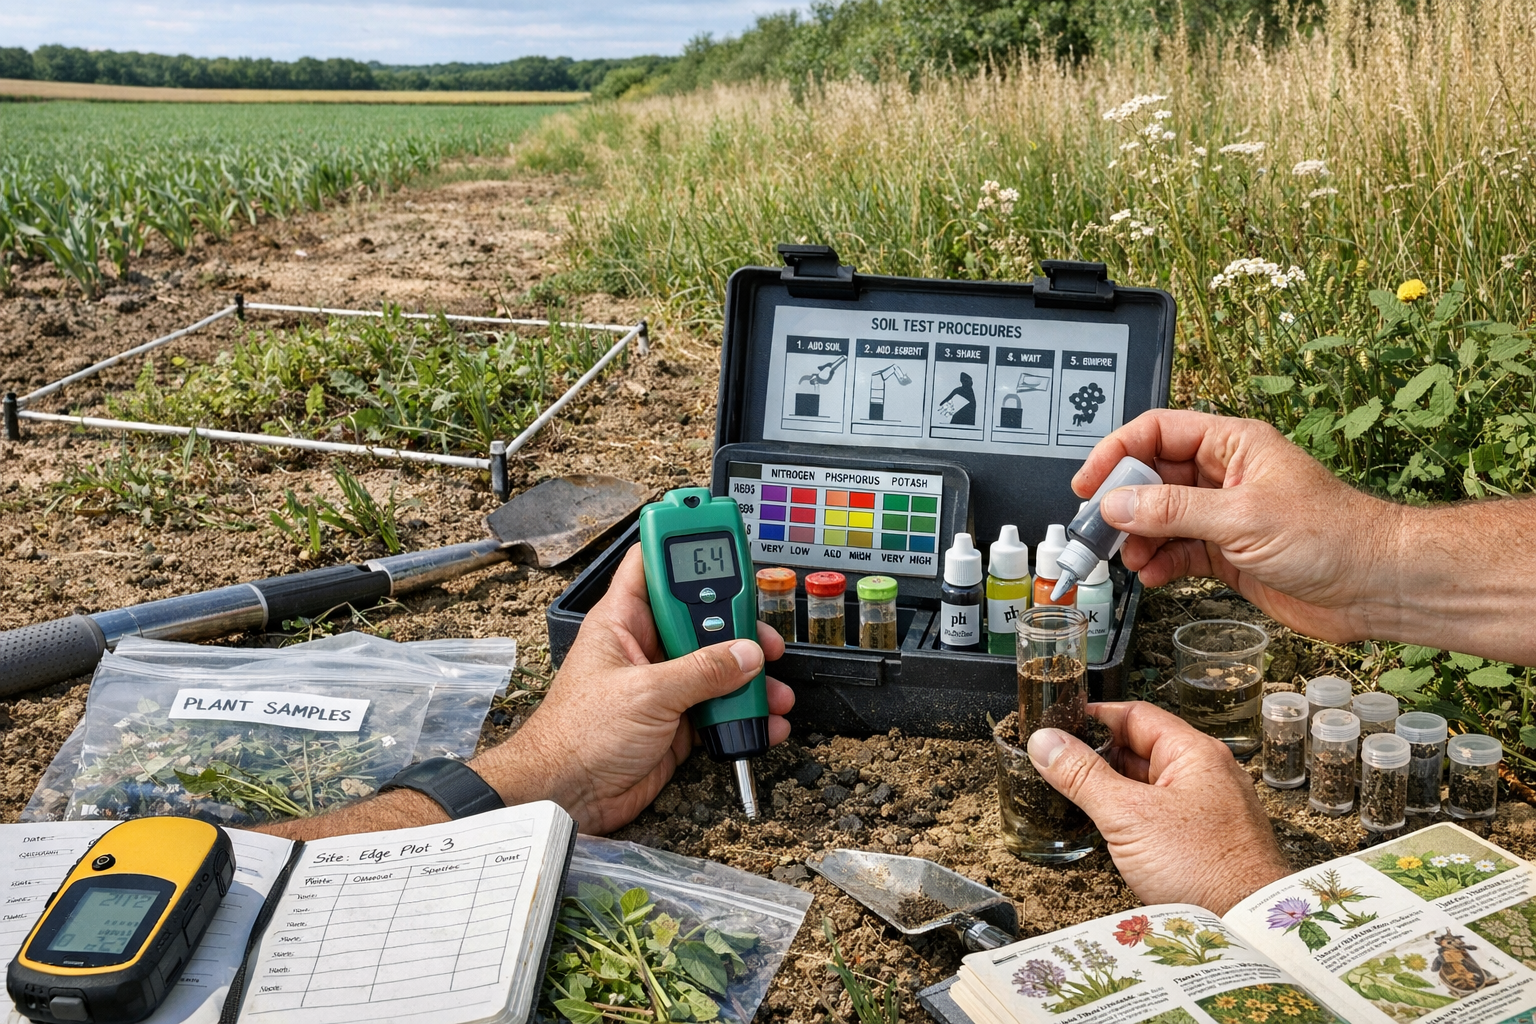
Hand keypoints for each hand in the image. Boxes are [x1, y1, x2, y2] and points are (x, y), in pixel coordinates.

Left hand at [473, 545, 794, 833]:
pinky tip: (767, 721)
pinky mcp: (678, 721)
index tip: (713, 530)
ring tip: (774, 687)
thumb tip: (743, 655)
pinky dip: (747, 714)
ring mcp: (664, 685)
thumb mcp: (645, 694)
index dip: (680, 543)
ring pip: (718, 666)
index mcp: (623, 622)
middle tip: (764, 636)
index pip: (652, 565)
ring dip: (751, 677)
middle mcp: (645, 648)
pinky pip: (721, 708)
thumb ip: (700, 672)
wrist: (568, 797)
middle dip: (738, 626)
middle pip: (701, 618)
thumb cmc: (576, 738)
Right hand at [1028, 701, 1289, 913]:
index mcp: (1194, 753)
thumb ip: (1082, 775)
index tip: (1059, 724)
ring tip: (1076, 795)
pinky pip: (1161, 813)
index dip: (1094, 717)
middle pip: (1142, 749)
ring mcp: (1209, 807)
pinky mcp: (1207, 839)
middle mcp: (1207, 774)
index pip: (1136, 715)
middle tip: (1058, 763)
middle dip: (1099, 756)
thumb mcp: (1128, 815)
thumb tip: (1045, 742)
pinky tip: (1111, 828)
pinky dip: (1133, 814)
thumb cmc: (1203, 867)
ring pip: (1150, 784)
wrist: (1247, 925)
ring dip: (1115, 788)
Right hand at [1072, 409, 1401, 642]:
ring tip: (1129, 557)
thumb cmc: (1335, 535)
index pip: (1157, 432)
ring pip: (1161, 517)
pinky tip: (1153, 574)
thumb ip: (1174, 510)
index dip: (1117, 453)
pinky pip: (1178, 551)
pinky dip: (1160, 562)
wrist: (1377, 586)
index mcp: (1233, 444)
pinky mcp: (1228, 553)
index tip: (1090, 483)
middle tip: (1099, 528)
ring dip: (1139, 537)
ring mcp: (1225, 515)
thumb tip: (1118, 504)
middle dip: (1123, 502)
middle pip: (1153, 477)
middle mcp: (1225, 475)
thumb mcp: (1242, 516)